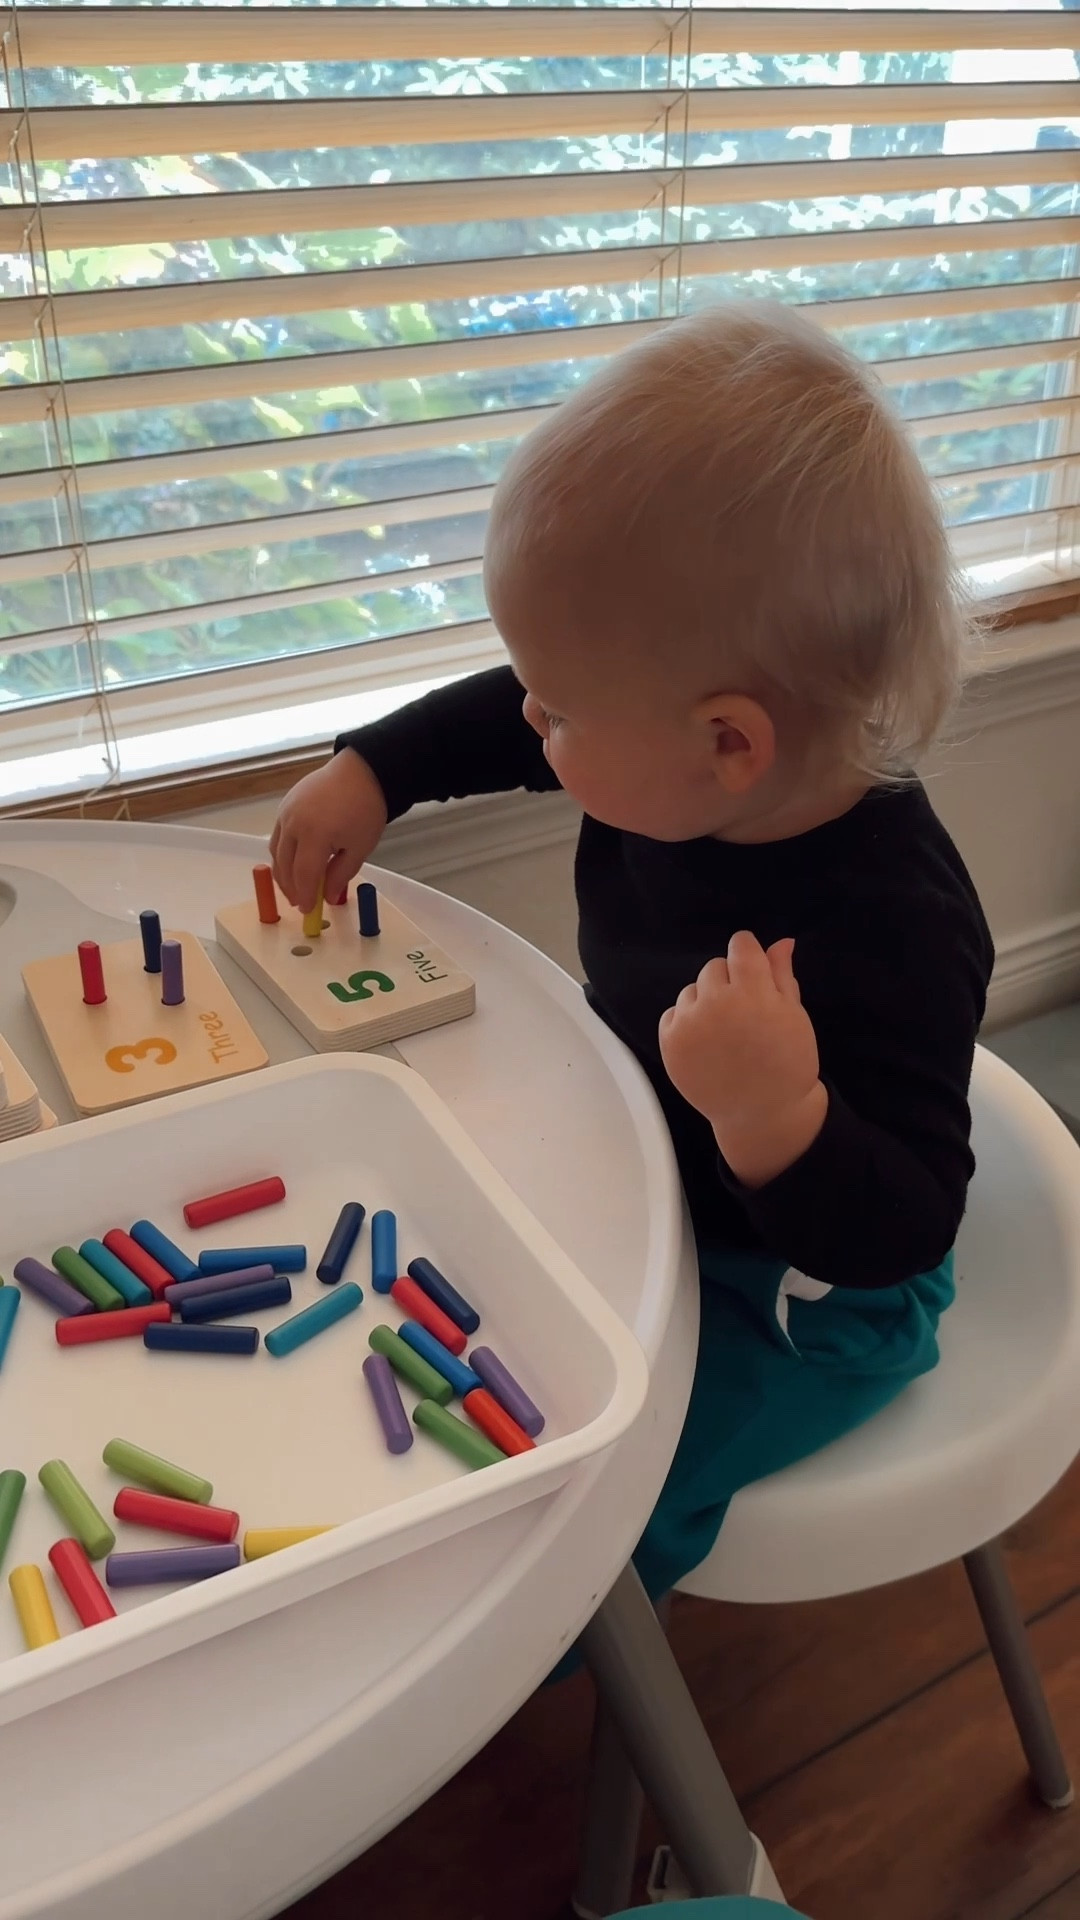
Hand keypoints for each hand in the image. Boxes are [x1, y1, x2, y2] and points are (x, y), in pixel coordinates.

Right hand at [270, 751, 388, 912]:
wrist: (361, 771)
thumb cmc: (365, 808)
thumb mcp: (360, 847)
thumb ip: (340, 874)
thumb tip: (326, 896)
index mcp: (315, 834)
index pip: (303, 874)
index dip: (304, 895)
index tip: (307, 909)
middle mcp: (294, 823)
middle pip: (284, 865)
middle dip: (290, 888)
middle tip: (300, 902)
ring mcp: (286, 813)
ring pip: (276, 852)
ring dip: (283, 873)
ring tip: (294, 887)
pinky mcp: (284, 805)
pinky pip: (277, 836)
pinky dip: (282, 854)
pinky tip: (292, 863)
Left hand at [658, 930, 827, 1186]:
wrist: (762, 1112)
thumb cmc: (787, 1062)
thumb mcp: (794, 1015)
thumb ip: (782, 975)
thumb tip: (781, 941)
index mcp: (753, 992)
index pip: (740, 944)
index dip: (749, 956)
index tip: (754, 974)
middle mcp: (716, 1002)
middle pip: (714, 966)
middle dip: (728, 982)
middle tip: (743, 1013)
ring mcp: (689, 1023)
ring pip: (692, 990)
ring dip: (705, 1002)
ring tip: (724, 1032)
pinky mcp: (670, 1042)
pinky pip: (673, 1013)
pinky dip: (686, 1023)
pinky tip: (706, 1044)